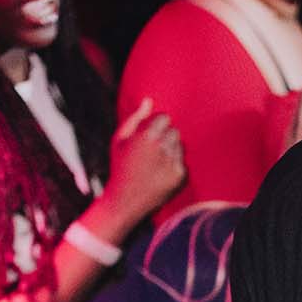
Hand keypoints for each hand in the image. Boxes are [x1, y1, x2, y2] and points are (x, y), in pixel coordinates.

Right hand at [106, 97, 185, 224]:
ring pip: (180, 146)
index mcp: (146, 137)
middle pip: (174, 131)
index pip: (164, 118)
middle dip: (164, 137)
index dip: (156, 126)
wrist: (125, 201)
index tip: (148, 136)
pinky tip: (160, 175)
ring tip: (155, 164)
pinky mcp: (180, 176)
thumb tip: (149, 100)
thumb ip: (135, 118)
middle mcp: (162, 148)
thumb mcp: (119, 140)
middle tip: (151, 153)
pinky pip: (182, 161)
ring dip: (170, 150)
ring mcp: (173, 162)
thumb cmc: (120, 167)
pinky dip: (174, 166)